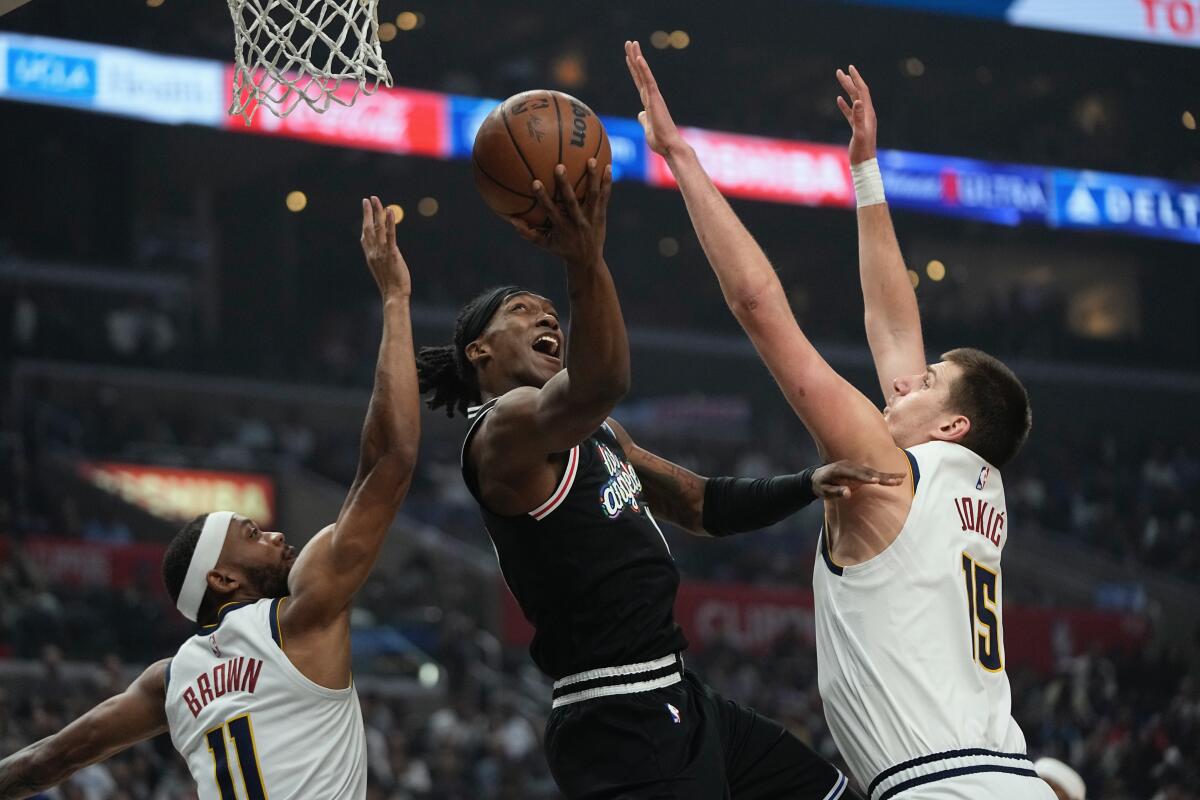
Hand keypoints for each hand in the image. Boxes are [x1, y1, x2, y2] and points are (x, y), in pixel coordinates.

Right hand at [361, 196, 410, 298]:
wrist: (394, 295)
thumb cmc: (391, 286)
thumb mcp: (383, 270)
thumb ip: (382, 258)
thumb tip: (386, 253)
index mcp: (370, 255)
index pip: (366, 235)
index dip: (365, 222)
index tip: (366, 210)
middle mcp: (373, 252)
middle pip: (368, 228)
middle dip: (368, 212)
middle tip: (367, 199)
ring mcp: (381, 252)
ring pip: (378, 228)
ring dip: (377, 212)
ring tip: (376, 199)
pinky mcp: (392, 254)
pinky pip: (390, 235)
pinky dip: (389, 222)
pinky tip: (389, 211)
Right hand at [509, 159, 611, 268]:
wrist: (587, 260)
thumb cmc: (562, 249)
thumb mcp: (544, 244)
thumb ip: (528, 232)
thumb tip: (511, 219)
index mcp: (562, 227)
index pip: (550, 210)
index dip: (543, 197)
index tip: (535, 182)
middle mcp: (577, 221)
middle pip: (571, 201)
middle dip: (565, 185)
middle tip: (559, 166)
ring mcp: (591, 217)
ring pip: (592, 196)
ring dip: (592, 178)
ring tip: (591, 159)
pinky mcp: (601, 214)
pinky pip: (605, 197)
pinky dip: (607, 182)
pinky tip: (608, 166)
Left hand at [625, 40, 687, 158]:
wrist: (670, 146)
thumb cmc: (660, 140)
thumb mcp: (647, 127)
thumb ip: (643, 119)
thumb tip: (640, 114)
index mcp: (648, 101)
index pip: (639, 81)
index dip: (633, 69)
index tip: (629, 56)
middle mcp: (651, 96)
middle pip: (640, 72)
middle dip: (634, 57)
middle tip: (629, 42)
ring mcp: (653, 96)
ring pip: (643, 73)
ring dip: (637, 57)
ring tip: (632, 43)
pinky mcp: (655, 100)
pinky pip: (648, 82)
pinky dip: (644, 69)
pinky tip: (638, 58)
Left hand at [812, 460, 903, 498]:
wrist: (816, 477)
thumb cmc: (820, 485)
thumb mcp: (824, 491)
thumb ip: (835, 492)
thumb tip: (848, 493)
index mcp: (840, 470)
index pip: (855, 474)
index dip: (866, 477)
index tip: (876, 480)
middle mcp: (850, 466)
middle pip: (868, 472)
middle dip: (883, 476)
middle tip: (896, 480)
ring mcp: (855, 467)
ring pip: (873, 472)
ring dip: (887, 476)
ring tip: (902, 478)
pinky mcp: (859, 471)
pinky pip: (873, 474)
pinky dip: (884, 476)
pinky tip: (895, 478)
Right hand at [835, 65, 877, 164]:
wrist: (864, 164)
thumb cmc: (861, 151)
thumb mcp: (859, 133)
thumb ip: (857, 117)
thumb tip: (857, 100)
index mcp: (868, 113)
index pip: (862, 91)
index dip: (856, 79)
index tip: (849, 67)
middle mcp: (866, 114)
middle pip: (858, 93)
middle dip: (850, 81)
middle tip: (841, 70)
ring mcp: (861, 120)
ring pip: (854, 100)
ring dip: (847, 89)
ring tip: (841, 79)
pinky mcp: (856, 127)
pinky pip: (850, 112)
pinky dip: (844, 104)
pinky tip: (839, 99)